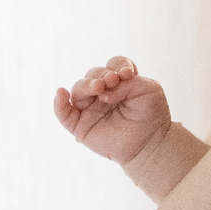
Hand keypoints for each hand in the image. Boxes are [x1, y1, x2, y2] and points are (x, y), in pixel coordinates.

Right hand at [55, 57, 171, 164]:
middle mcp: (102, 92)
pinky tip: (60, 93)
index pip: (113, 65)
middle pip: (93, 75)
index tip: (128, 74)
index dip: (117, 65)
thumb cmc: (151, 115)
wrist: (151, 144)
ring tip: (99, 88)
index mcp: (120, 81)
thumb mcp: (149, 90)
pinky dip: (59, 103)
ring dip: (87, 85)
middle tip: (112, 81)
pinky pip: (63, 113)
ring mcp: (90, 107)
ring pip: (79, 89)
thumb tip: (103, 92)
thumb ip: (129, 82)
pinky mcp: (80, 125)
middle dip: (101, 75)